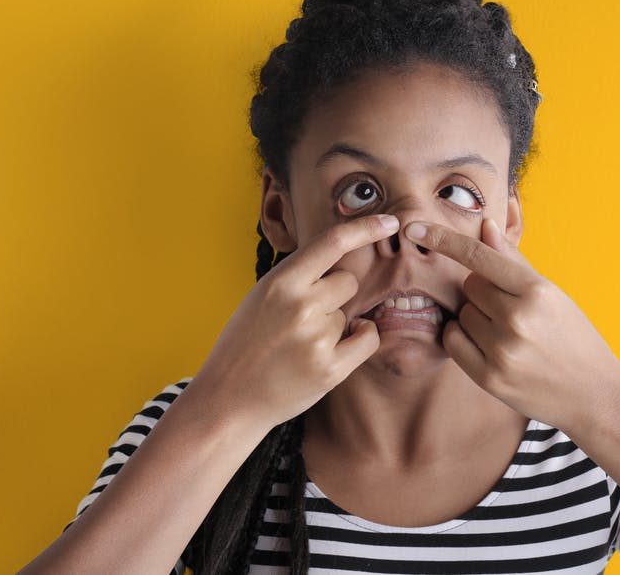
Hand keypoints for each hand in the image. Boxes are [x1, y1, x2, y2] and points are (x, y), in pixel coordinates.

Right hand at [188, 214, 399, 431]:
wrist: (228, 398)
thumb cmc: (245, 344)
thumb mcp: (262, 298)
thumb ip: (297, 278)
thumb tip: (340, 258)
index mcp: (281, 282)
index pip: (332, 242)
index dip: (365, 228)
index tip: (391, 221)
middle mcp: (301, 305)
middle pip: (348, 281)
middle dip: (335, 296)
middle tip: (304, 320)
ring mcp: (317, 338)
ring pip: (351, 313)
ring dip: (336, 326)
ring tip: (301, 345)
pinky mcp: (331, 368)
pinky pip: (368, 338)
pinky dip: (359, 340)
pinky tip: (334, 351)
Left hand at [405, 218, 619, 432]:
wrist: (592, 393)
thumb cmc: (573, 337)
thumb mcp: (552, 294)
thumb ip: (513, 260)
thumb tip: (485, 225)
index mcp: (537, 291)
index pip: (479, 257)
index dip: (443, 239)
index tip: (414, 228)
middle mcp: (517, 319)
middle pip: (469, 286)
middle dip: (484, 292)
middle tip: (511, 311)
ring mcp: (502, 350)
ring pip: (462, 313)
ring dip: (476, 318)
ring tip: (509, 334)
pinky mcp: (489, 377)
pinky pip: (453, 341)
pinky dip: (463, 338)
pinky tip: (490, 346)